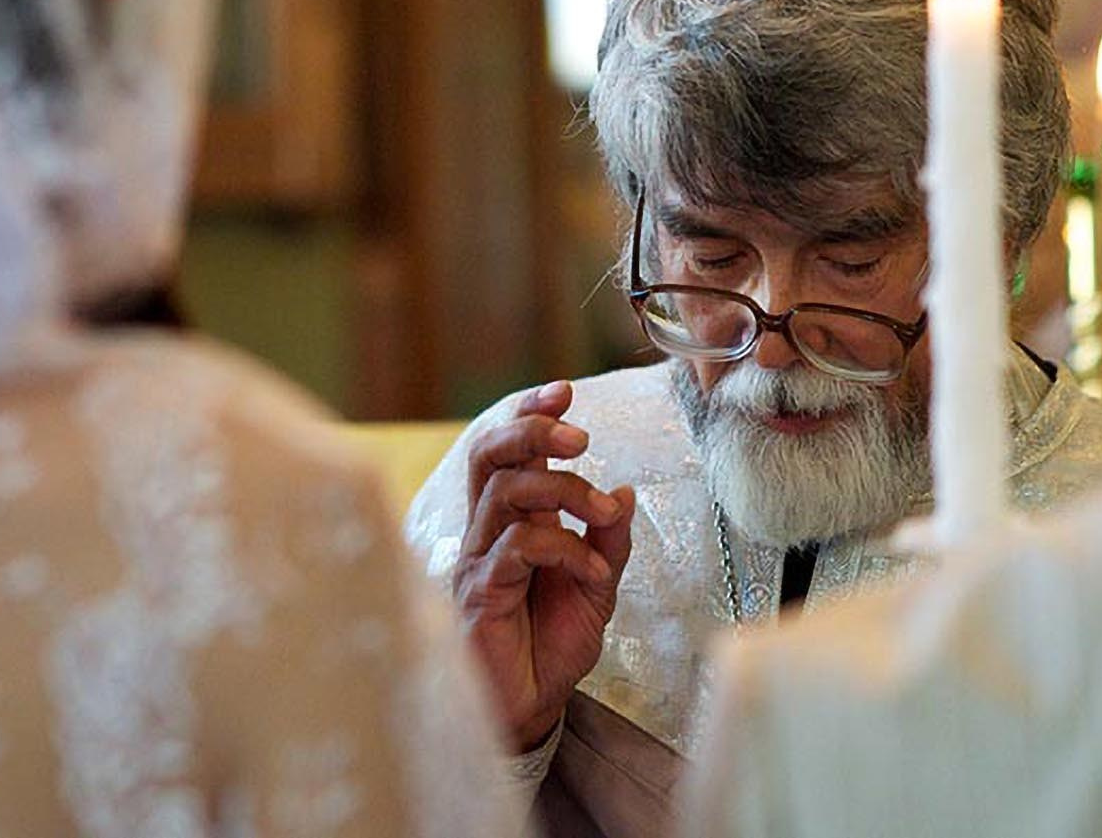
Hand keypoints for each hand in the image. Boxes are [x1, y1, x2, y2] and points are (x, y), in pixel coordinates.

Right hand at [452, 380, 635, 752]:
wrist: (529, 711)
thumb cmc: (550, 647)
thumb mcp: (596, 586)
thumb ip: (608, 540)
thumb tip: (624, 491)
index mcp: (511, 522)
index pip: (506, 451)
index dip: (527, 414)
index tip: (562, 391)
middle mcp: (486, 533)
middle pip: (489, 455)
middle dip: (533, 431)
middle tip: (580, 437)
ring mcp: (477, 562)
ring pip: (506, 493)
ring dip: (563, 491)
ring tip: (602, 513)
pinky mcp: (480, 595)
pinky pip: (517, 547)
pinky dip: (563, 547)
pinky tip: (590, 570)